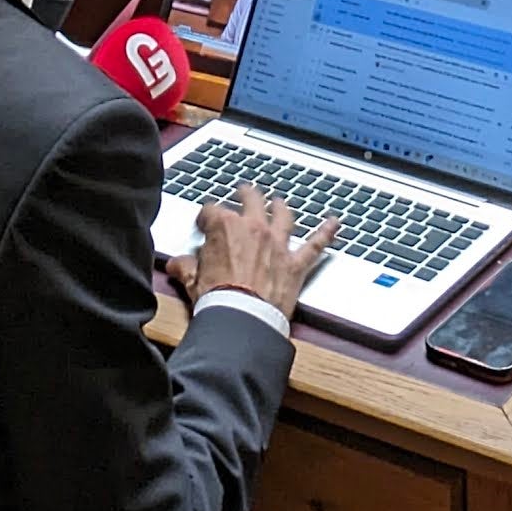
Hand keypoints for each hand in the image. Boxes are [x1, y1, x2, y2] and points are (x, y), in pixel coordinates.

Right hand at [178, 186, 335, 319]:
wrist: (242, 319)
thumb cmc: (217, 299)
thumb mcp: (191, 280)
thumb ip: (184, 266)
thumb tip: (176, 264)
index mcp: (225, 227)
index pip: (212, 211)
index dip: (206, 218)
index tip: (204, 224)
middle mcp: (254, 229)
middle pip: (251, 201)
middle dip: (246, 194)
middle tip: (244, 192)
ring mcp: (277, 244)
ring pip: (282, 216)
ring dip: (280, 207)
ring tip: (279, 202)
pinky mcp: (294, 264)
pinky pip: (315, 245)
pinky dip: (326, 233)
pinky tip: (335, 223)